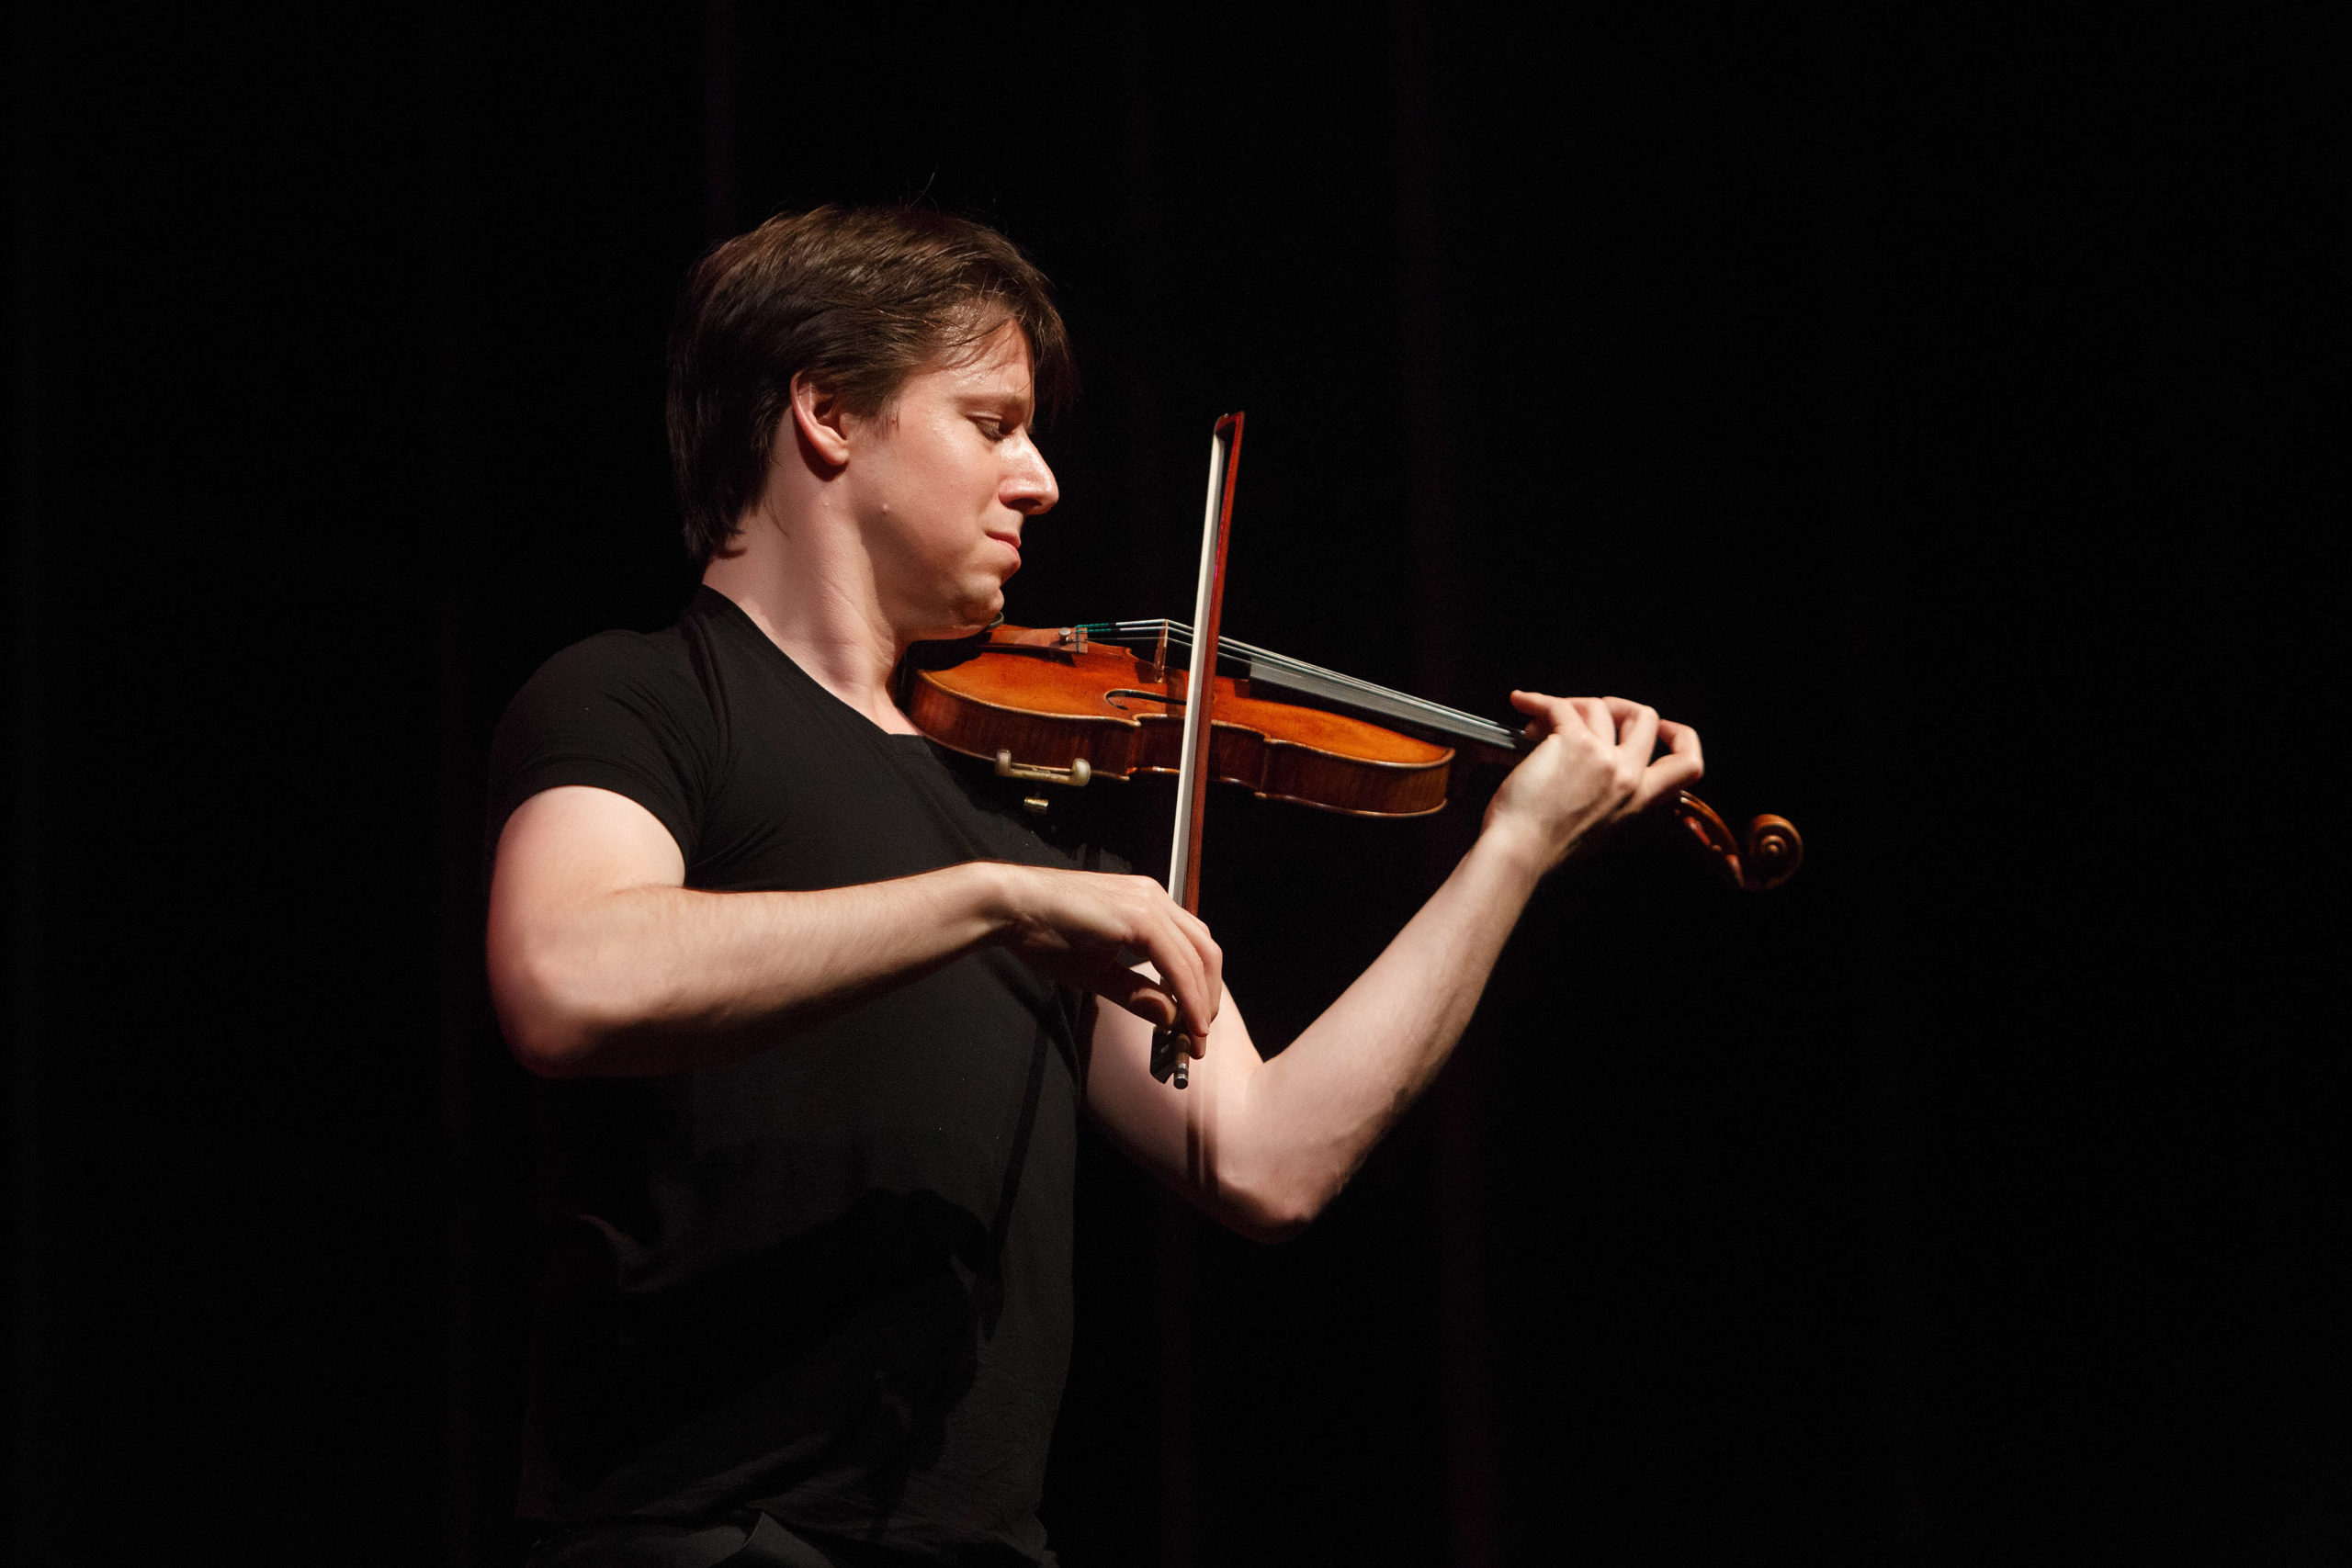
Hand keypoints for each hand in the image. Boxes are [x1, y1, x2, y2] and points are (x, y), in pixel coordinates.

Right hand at [989, 865, 1222, 1043]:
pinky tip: (1184, 1022)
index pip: (1192, 948)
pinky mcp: (1139, 915)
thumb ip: (1135, 992)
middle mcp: (1155, 898)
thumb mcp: (1096, 973)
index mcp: (1148, 905)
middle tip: (1199, 1037)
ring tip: (1193, 1037)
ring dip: (1201, 1001)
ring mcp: (1150, 903)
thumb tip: (1171, 1018)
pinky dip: (1187, 995)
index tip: (1193, 1028)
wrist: (1010, 907)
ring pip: (1198, 957)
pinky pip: (1177, 962)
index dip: (1200, 989)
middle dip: (1208, 998)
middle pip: (1206, 951)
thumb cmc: (1044, 934)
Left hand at [1480, 692, 1704, 876]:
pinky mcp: (1573, 742)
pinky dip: (1536, 701)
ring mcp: (1604, 757)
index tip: (1662, 727)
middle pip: (1647, 718)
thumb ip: (1608, 800)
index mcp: (1638, 801)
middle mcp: (1629, 778)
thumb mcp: (1597, 831)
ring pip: (1599, 706)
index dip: (1680, 737)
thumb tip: (1592, 768)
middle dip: (1618, 706)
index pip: (1687, 765)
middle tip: (1588, 712)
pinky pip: (1559, 706)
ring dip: (1567, 706)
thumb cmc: (1545, 847)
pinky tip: (1522, 702)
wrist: (1521, 852)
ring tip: (1538, 726)